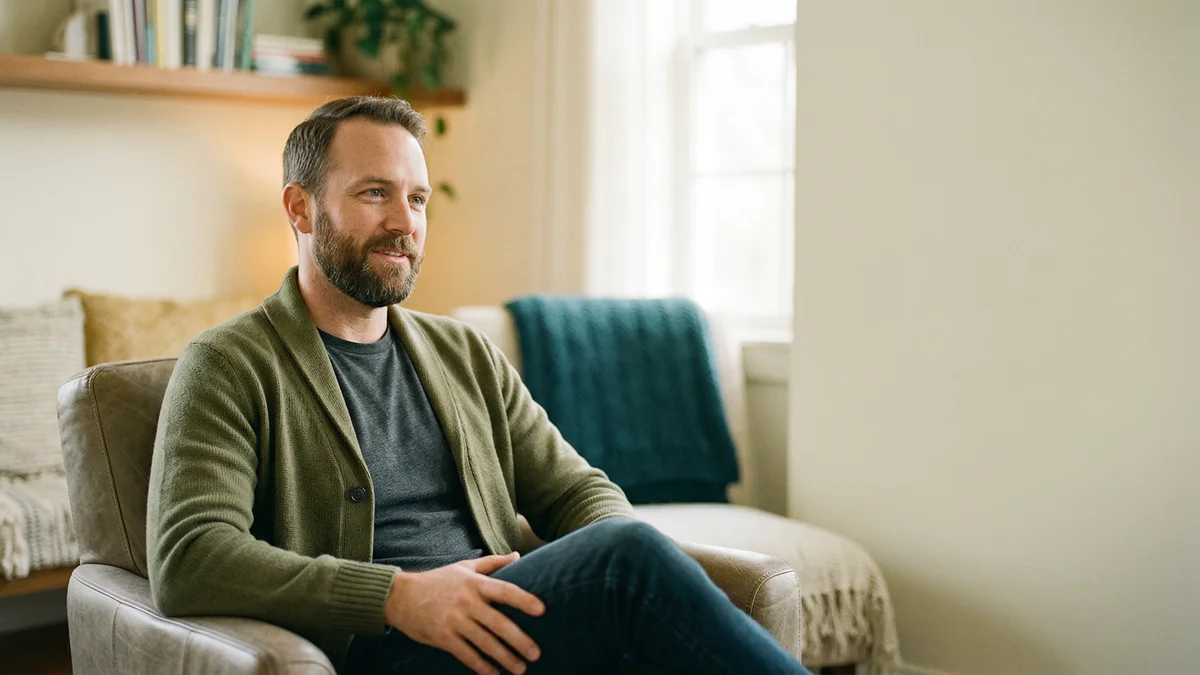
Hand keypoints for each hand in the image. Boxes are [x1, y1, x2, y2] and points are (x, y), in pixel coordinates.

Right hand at [385, 552, 544, 674]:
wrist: (400, 596)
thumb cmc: (437, 580)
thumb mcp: (464, 567)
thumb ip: (492, 563)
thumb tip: (519, 555)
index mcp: (474, 583)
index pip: (505, 590)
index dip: (524, 600)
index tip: (541, 610)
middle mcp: (466, 602)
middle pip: (498, 623)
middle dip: (519, 640)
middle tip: (536, 653)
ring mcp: (454, 621)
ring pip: (485, 643)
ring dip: (504, 658)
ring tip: (520, 668)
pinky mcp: (443, 637)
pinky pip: (466, 655)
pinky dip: (482, 666)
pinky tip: (494, 674)